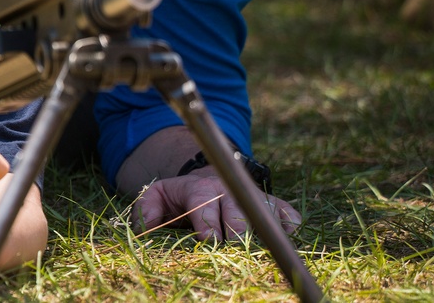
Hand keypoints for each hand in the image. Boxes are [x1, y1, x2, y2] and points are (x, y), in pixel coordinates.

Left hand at [132, 168, 301, 240]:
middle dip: (236, 233)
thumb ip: (146, 209)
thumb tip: (147, 226)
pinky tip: (285, 239)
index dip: (207, 225)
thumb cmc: (180, 197)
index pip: (204, 205)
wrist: (206, 180)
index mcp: (200, 188)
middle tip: (234, 253)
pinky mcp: (271, 204)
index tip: (209, 243)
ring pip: (262, 212)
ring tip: (263, 252)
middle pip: (237, 212)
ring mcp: (251, 196)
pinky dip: (288, 225)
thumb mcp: (156, 197)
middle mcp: (229, 190)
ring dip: (264, 232)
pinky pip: (286, 213)